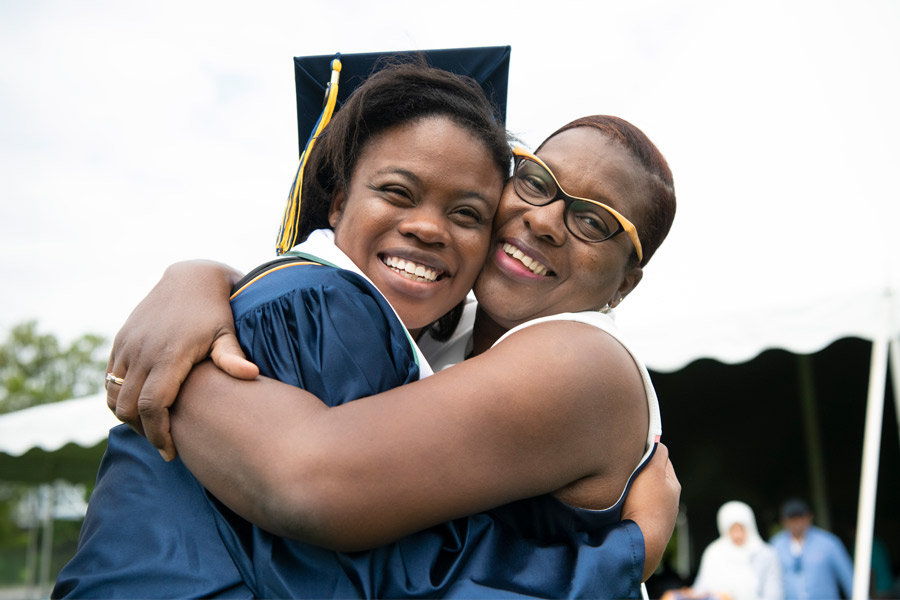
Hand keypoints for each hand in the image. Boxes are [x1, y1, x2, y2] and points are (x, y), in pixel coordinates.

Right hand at [106, 260, 257, 459]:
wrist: (191, 278)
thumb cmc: (216, 311)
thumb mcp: (227, 332)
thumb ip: (233, 356)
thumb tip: (252, 374)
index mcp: (169, 354)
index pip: (152, 406)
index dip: (158, 434)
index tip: (170, 452)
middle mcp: (142, 350)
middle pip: (128, 408)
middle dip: (143, 432)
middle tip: (164, 444)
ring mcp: (127, 345)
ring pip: (114, 395)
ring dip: (128, 417)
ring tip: (153, 427)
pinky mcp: (120, 340)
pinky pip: (110, 379)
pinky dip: (119, 398)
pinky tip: (142, 406)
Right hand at [622, 442, 680, 580]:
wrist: (638, 543)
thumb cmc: (647, 505)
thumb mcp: (654, 470)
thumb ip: (657, 451)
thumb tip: (655, 441)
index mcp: (673, 486)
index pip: (660, 459)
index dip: (646, 451)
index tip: (630, 449)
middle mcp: (667, 502)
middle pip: (649, 477)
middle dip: (637, 470)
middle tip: (620, 466)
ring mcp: (654, 517)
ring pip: (639, 493)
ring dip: (629, 489)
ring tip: (616, 487)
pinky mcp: (640, 529)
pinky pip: (631, 508)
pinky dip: (624, 504)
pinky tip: (615, 505)